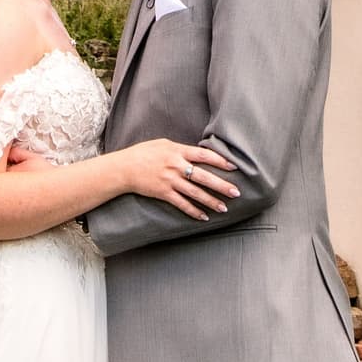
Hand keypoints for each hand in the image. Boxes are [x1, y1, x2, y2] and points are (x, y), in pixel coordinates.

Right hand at [117, 137, 237, 216]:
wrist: (124, 168)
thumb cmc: (144, 153)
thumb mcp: (164, 144)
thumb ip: (182, 149)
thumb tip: (199, 154)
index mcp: (177, 151)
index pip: (204, 155)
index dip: (220, 161)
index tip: (233, 167)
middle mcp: (176, 166)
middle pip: (203, 176)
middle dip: (221, 185)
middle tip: (236, 192)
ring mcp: (170, 181)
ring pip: (195, 193)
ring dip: (211, 201)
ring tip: (224, 208)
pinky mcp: (163, 193)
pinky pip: (182, 204)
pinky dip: (193, 211)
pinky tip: (204, 217)